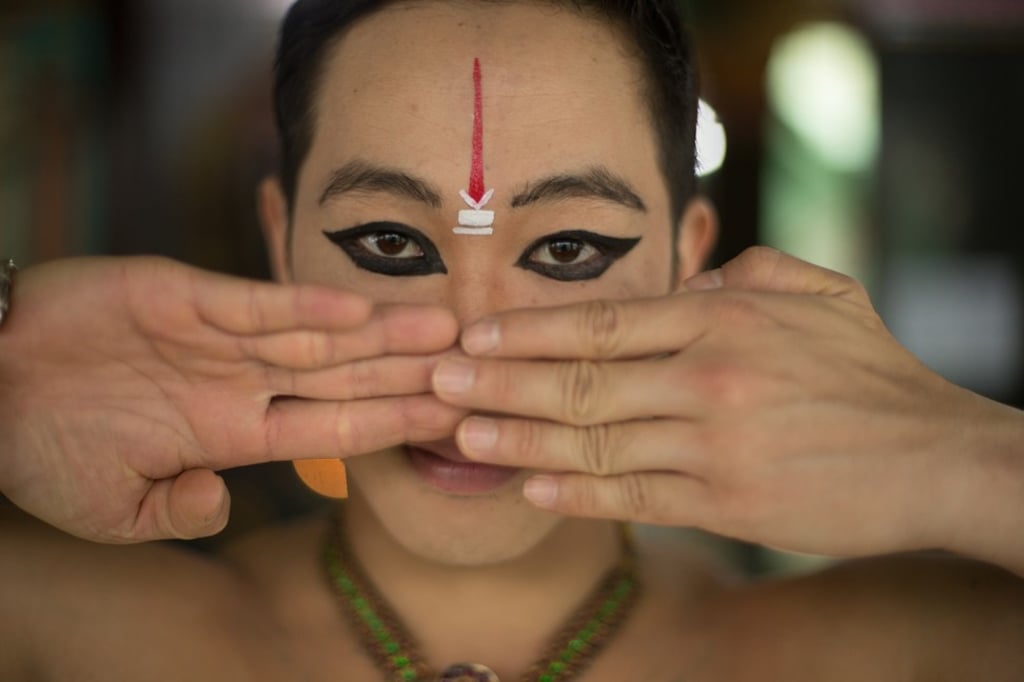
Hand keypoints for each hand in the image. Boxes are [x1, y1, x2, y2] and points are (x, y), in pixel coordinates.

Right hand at [0, 257, 463, 541]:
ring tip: (446, 330)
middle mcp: (241, 383)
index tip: (450, 423)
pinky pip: (255, 303)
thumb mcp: (111, 509)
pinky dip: (303, 306)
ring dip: (381, 334)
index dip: (395, 424)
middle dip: (411, 375)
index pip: (336, 428)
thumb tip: (225, 507)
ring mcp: (219, 338)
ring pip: (318, 336)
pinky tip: (359, 310)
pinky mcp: (184, 294)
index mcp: (233, 434)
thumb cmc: (41, 449)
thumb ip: (174, 512)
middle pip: (347, 379)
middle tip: (477, 368)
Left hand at [432, 247, 1023, 564]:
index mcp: (724, 317)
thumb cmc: (871, 371)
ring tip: (461, 438)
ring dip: (519, 442)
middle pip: (580, 380)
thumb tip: (677, 282)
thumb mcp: (817, 292)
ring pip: (594, 442)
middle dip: (499, 384)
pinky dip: (577, 494)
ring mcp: (713, 445)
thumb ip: (740, 275)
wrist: (936, 457)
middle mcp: (708, 377)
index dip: (529, 330)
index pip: (602, 320)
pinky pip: (633, 497)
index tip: (476, 335)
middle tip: (439, 382)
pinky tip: (532, 491)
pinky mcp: (725, 506)